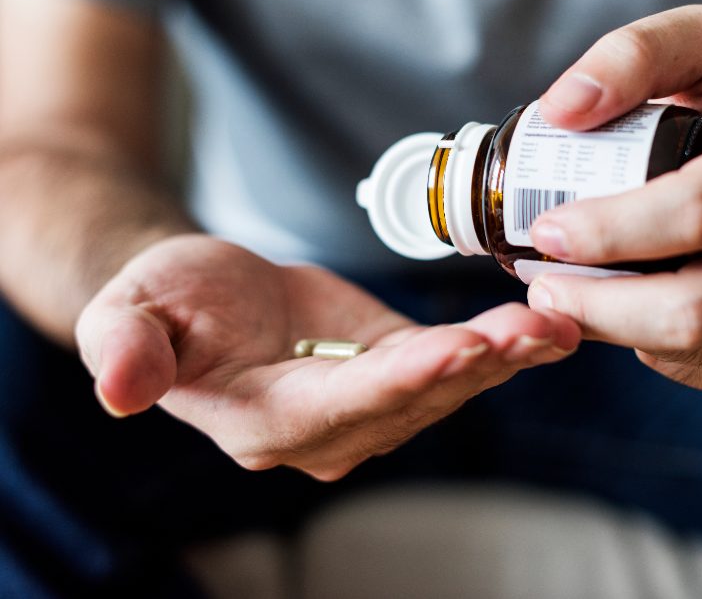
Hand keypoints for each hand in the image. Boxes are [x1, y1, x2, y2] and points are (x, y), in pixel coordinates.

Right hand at [76, 234, 579, 479]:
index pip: (341, 407)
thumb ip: (129, 350)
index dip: (403, 379)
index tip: (461, 345)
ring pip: (444, 389)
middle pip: (410, 403)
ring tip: (558, 324)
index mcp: (262, 422)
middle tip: (533, 329)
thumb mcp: (132, 312)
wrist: (205, 299)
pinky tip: (547, 327)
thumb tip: (115, 391)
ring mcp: (366, 408)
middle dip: (474, 366)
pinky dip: (502, 348)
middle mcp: (324, 431)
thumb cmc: (167, 302)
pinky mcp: (395, 374)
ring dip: (505, 358)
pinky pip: (453, 365)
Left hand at [527, 5, 701, 391]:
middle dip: (597, 300)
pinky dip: (643, 343)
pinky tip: (627, 304)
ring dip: (608, 327)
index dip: (611, 228)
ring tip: (564, 294)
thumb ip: (634, 55)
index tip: (546, 228)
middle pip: (694, 306)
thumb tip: (562, 109)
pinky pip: (696, 366)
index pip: (700, 210)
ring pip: (688, 347)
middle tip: (540, 281)